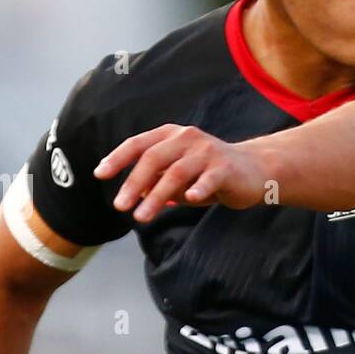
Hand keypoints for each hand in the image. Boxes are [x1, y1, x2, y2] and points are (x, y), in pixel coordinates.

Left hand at [94, 125, 269, 221]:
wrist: (255, 171)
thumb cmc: (211, 173)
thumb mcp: (180, 175)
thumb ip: (158, 181)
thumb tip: (133, 196)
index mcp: (171, 136)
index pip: (138, 144)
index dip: (118, 158)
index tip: (100, 175)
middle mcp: (187, 138)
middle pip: (154, 158)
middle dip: (133, 183)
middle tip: (119, 206)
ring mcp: (207, 152)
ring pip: (177, 172)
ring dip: (156, 195)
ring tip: (142, 217)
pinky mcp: (226, 168)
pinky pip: (210, 178)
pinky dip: (199, 188)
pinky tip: (191, 199)